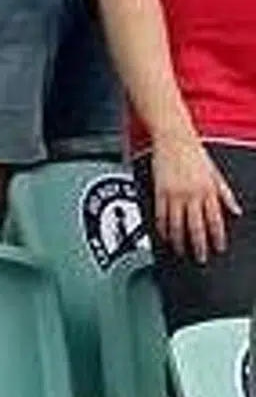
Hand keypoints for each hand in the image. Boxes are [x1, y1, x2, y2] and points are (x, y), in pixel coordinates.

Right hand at [151, 136, 242, 262]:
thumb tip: (236, 210)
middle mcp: (192, 194)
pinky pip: (160, 215)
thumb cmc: (194, 152)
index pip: (215, 220)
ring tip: (180, 250)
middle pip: (196, 226)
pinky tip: (164, 235)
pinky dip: (162, 227)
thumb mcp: (216, 173)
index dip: (217, 237)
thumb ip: (226, 194)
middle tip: (200, 257)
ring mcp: (174, 194)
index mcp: (208, 190)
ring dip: (179, 240)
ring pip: (176, 224)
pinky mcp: (159, 191)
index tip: (218, 248)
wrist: (173, 138)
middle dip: (198, 245)